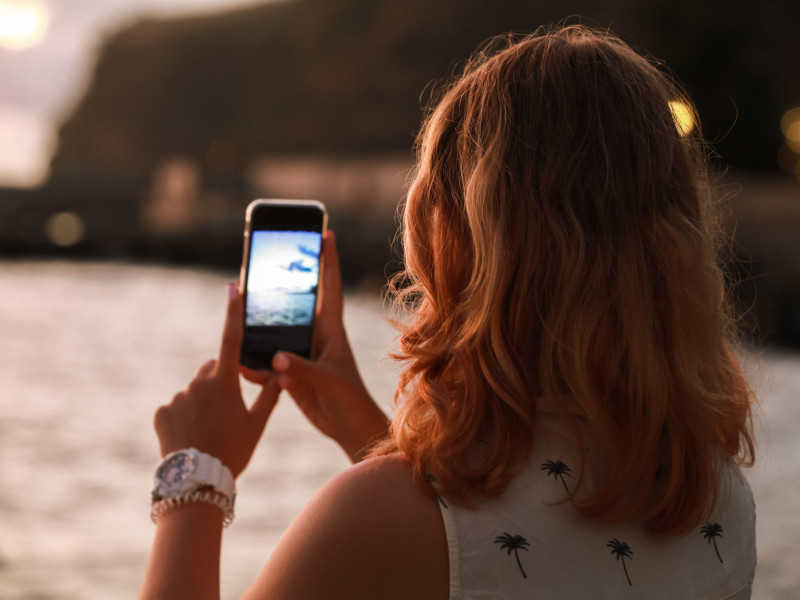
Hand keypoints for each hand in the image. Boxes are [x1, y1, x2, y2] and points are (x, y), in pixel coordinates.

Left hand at [154, 284, 279, 477]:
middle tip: (229, 411)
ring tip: (209, 433)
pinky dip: (183, 418)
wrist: (197, 482)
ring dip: (201, 404)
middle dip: (220, 381)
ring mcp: (177, 398)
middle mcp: (198, 384)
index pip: (231, 339)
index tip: (232, 288)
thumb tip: (281, 374)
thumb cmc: (234, 451)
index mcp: (224, 383)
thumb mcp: (257, 425)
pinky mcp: (161, 413)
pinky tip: (191, 439)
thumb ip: (269, 396)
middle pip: (212, 371)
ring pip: (194, 392)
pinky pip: (176, 409)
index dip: (233, 312)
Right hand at [244, 231, 388, 462]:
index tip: (326, 232)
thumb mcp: (329, 382)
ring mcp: (301, 353)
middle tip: (268, 257)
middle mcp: (315, 336)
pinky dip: (253, 364)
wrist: (348, 427)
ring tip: (239, 308)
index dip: (329, 259)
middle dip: (285, 280)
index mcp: (331, 330)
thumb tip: (275, 358)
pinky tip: (241, 365)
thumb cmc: (349, 400)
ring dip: (259, 325)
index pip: (330, 286)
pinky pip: (266, 363)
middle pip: (297, 301)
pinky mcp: (290, 373)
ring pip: (276, 331)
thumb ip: (302, 369)